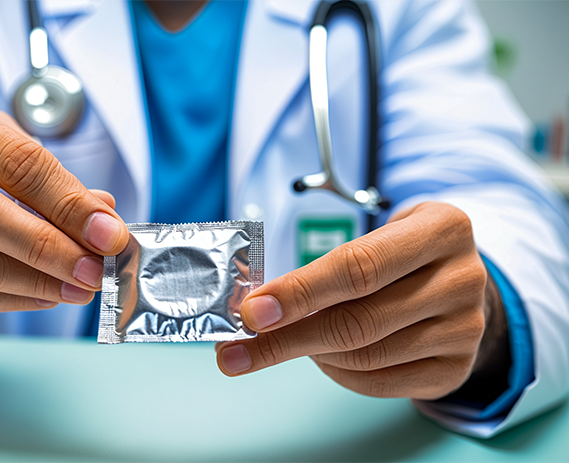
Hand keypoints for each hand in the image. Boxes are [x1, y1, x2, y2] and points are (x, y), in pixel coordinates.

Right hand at [0, 89, 128, 314]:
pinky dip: (11, 301)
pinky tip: (46, 297)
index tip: (110, 234)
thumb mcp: (8, 151)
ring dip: (35, 282)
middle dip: (49, 248)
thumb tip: (105, 219)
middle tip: (96, 271)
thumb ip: (55, 182)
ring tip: (80, 289)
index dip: (68, 202)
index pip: (16, 161)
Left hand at [217, 202, 507, 400]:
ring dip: (311, 354)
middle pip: (358, 320)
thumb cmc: (401, 253)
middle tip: (238, 351)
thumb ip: (326, 263)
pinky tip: (320, 358)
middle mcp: (463, 279)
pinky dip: (338, 374)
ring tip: (285, 342)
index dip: (300, 292)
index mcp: (442, 229)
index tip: (253, 311)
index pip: (358, 267)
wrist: (460, 279)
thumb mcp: (376, 235)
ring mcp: (467, 329)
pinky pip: (381, 383)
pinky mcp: (456, 368)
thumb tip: (259, 304)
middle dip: (287, 338)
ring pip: (366, 356)